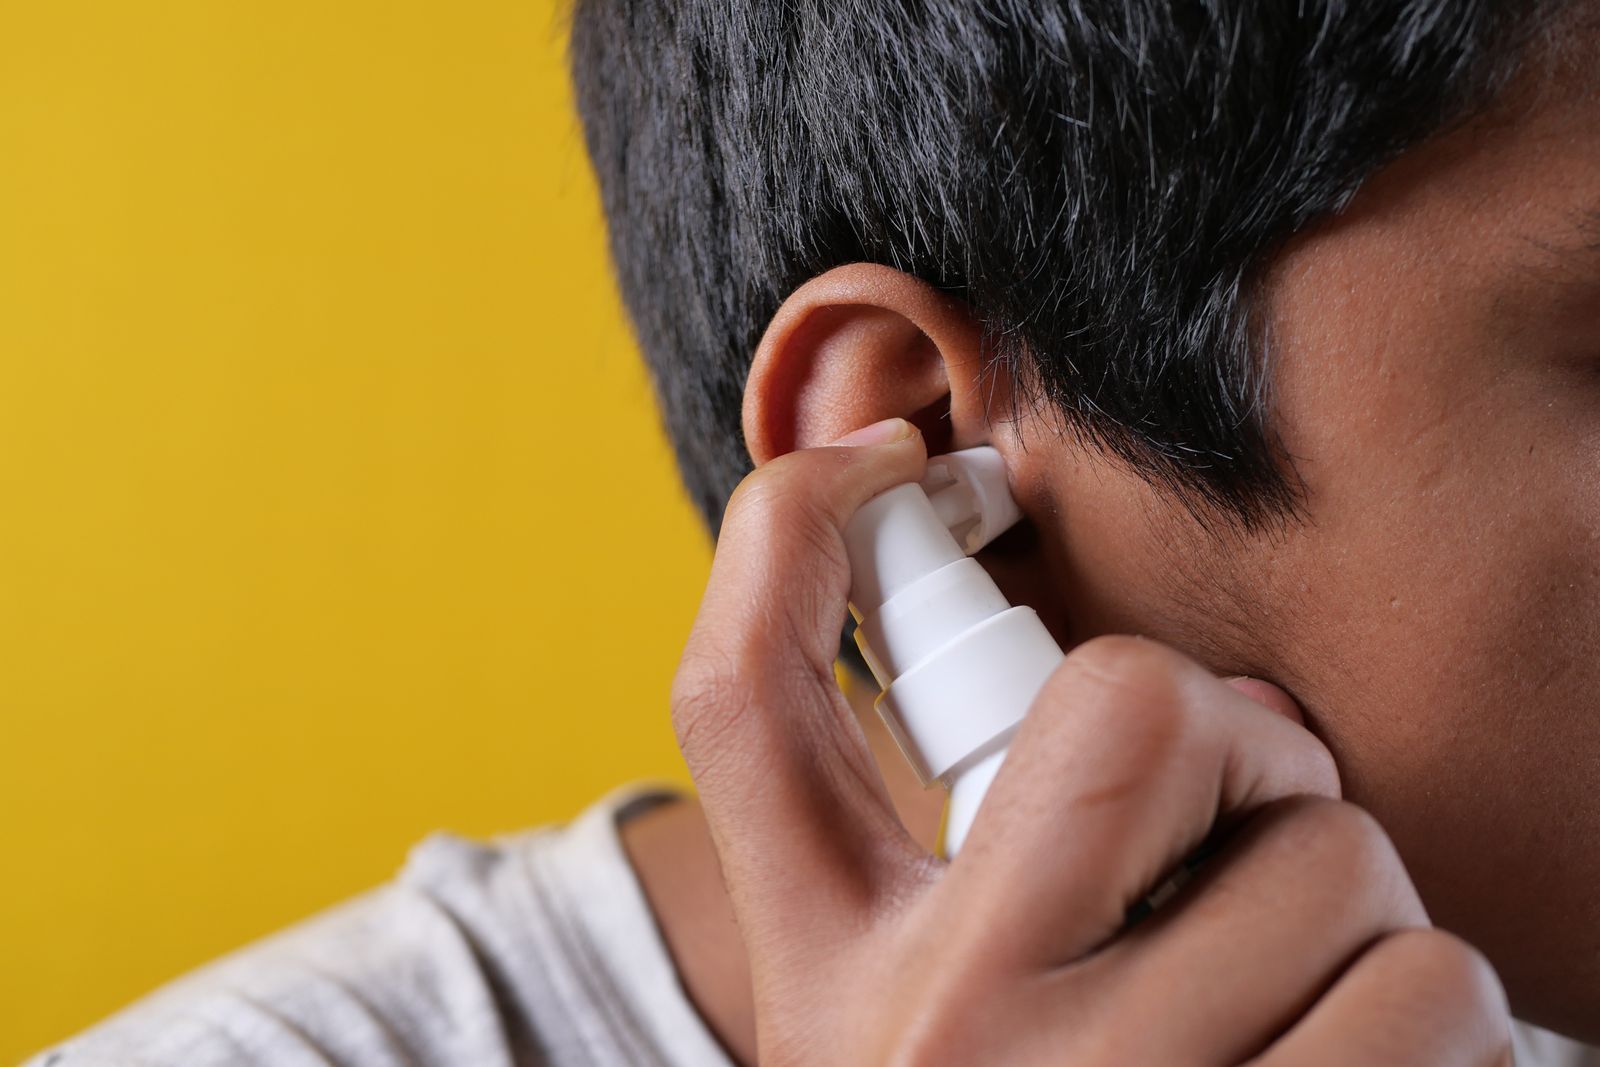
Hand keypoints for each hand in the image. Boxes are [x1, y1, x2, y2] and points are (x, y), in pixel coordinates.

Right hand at [671, 417, 1511, 1064]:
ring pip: (1343, 870)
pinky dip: (1450, 1019)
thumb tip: (1123, 666)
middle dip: (1247, 746)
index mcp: (834, 969)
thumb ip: (954, 846)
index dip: (794, 528)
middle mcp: (943, 1041)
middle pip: (1141, 718)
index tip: (887, 462)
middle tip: (1249, 832)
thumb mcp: (901, 1005)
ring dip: (1366, 906)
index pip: (745, 693)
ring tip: (1306, 991)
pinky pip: (1447, 1009)